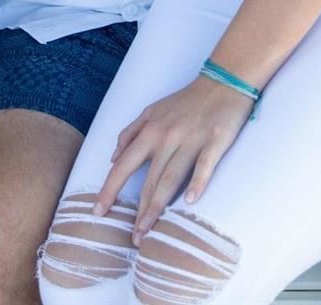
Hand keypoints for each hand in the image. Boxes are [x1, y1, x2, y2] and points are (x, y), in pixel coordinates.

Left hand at [95, 77, 254, 243]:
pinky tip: (190, 202)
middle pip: (149, 180)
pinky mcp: (215, 141)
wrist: (222, 82)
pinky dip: (197, 183)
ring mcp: (191, 139)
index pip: (123, 165)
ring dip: (158, 207)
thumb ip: (130, 133)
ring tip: (150, 231)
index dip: (109, 189)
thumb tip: (112, 158)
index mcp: (150, 130)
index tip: (98, 211)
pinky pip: (204, 166)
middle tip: (133, 238)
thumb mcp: (152, 110)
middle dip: (138, 211)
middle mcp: (167, 136)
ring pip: (171, 178)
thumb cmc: (185, 101)